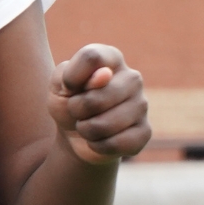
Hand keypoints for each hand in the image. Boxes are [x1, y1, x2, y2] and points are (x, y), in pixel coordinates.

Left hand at [49, 43, 148, 163]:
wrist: (76, 134)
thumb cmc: (69, 101)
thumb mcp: (58, 85)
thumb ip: (71, 73)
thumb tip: (104, 75)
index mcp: (111, 58)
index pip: (91, 58)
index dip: (71, 77)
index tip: (68, 86)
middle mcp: (132, 77)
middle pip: (97, 96)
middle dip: (78, 110)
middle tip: (78, 110)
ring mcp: (142, 104)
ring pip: (106, 124)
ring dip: (87, 130)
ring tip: (88, 125)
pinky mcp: (145, 131)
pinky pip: (116, 143)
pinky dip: (99, 146)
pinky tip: (100, 139)